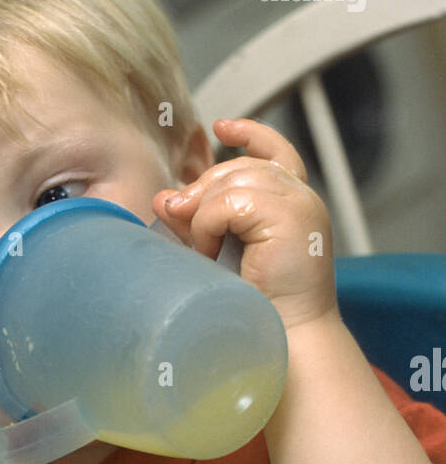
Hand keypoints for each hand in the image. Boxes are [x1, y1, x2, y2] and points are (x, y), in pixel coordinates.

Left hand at [153, 118, 337, 329]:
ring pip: (231, 182)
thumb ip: (198, 222)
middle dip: (202, 189)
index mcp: (293, 203)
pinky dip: (209, 226)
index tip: (221, 125)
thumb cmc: (260, 305)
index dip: (250, 133)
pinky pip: (228, 203)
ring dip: (204, 215)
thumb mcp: (223, 253)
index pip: (275, 151)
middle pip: (239, 167)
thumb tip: (164, 198)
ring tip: (204, 251)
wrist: (286, 338)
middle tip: (181, 219)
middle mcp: (300, 197)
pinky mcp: (288, 217)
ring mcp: (298, 204)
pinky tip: (210, 253)